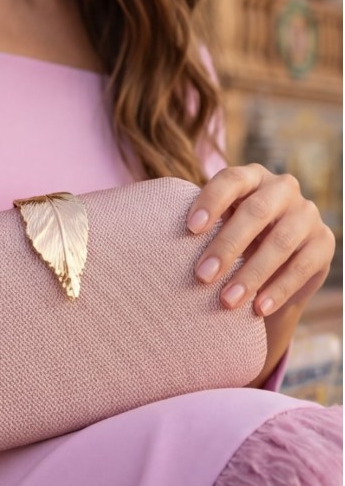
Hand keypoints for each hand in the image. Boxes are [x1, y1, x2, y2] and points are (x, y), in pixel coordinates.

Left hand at [186, 164, 335, 316]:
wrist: (274, 266)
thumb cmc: (232, 240)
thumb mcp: (219, 226)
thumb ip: (201, 228)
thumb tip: (161, 246)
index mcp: (251, 176)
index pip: (231, 180)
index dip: (211, 201)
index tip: (190, 228)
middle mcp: (282, 188)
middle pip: (255, 212)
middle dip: (226, 246)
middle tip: (201, 276)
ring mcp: (307, 213)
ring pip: (280, 241)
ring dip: (251, 274)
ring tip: (227, 301)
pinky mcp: (324, 242)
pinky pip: (302, 266)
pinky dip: (278, 289)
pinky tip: (257, 308)